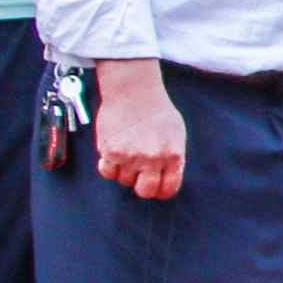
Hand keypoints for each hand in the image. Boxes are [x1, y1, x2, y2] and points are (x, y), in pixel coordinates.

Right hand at [94, 62, 186, 201]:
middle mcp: (153, 159)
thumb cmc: (156, 110)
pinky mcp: (111, 151)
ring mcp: (131, 156)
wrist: (133, 91)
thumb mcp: (176, 133)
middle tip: (138, 174)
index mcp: (173, 155)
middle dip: (141, 185)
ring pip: (124, 180)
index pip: (168, 189)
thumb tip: (168, 176)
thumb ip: (174, 157)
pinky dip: (108, 166)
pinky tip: (113, 154)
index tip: (155, 185)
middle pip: (145, 191)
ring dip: (124, 171)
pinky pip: (107, 172)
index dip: (160, 190)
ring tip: (127, 151)